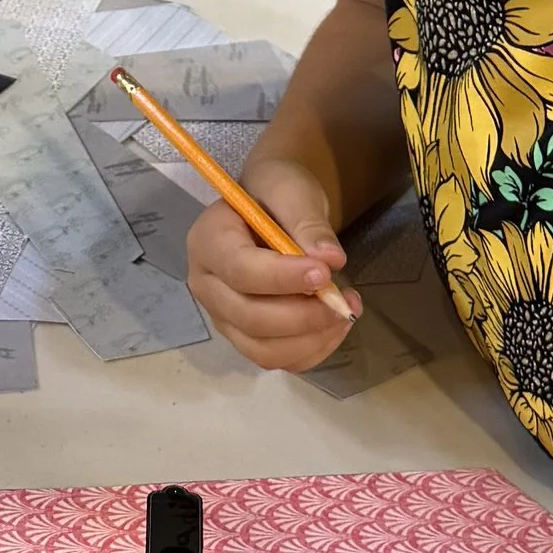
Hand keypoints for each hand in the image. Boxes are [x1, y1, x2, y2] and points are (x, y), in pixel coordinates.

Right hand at [185, 158, 359, 370]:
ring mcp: (223, 316)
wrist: (273, 208)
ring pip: (262, 348)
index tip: (325, 273)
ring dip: (310, 338)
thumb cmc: (276, 194)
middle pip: (249, 317)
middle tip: (344, 301)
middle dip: (303, 316)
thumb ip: (309, 223)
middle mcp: (207, 285)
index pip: (240, 270)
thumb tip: (331, 260)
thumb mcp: (293, 192)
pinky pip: (276, 359)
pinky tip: (334, 327)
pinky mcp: (244, 336)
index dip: (283, 278)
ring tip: (345, 311)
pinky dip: (310, 351)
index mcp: (208, 241)